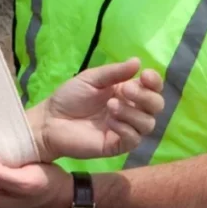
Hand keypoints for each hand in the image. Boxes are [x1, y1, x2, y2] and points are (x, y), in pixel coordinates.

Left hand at [28, 58, 163, 162]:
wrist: (50, 120)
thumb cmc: (69, 97)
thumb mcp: (91, 79)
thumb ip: (114, 72)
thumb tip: (138, 62)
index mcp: (126, 92)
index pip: (152, 88)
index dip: (154, 81)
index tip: (145, 75)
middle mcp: (130, 110)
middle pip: (156, 106)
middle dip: (145, 96)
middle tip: (124, 89)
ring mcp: (125, 129)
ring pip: (148, 123)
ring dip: (132, 112)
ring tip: (110, 106)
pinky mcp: (117, 145)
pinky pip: (134, 139)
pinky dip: (126, 128)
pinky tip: (110, 122)